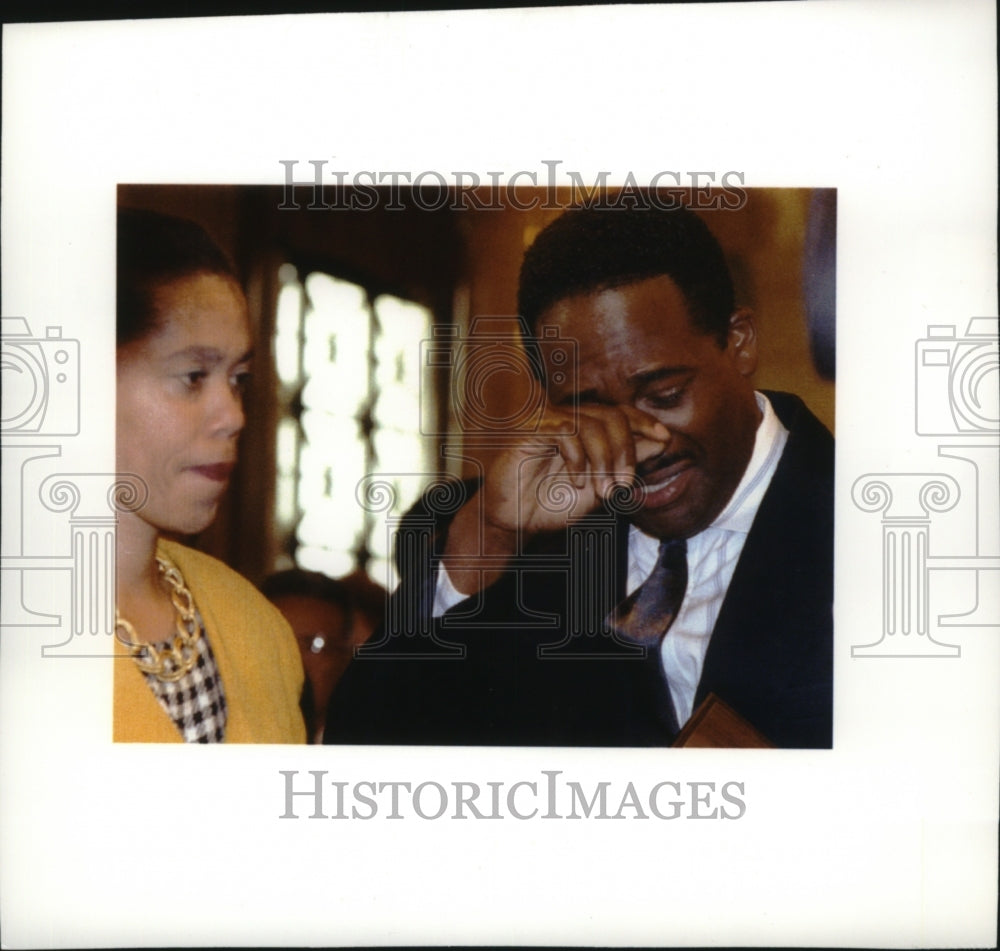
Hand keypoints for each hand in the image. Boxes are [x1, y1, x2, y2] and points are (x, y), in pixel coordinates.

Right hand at [442, 403, 669, 593]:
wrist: (516, 523)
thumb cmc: (553, 505)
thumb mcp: (600, 486)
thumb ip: (626, 463)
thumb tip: (661, 440)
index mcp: (586, 431)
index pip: (619, 413)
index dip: (644, 422)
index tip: (665, 438)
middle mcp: (569, 421)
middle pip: (612, 416)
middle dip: (626, 451)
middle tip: (623, 484)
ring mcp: (549, 423)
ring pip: (592, 423)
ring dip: (604, 460)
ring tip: (602, 490)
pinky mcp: (531, 430)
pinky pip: (565, 430)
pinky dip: (578, 457)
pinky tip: (575, 479)